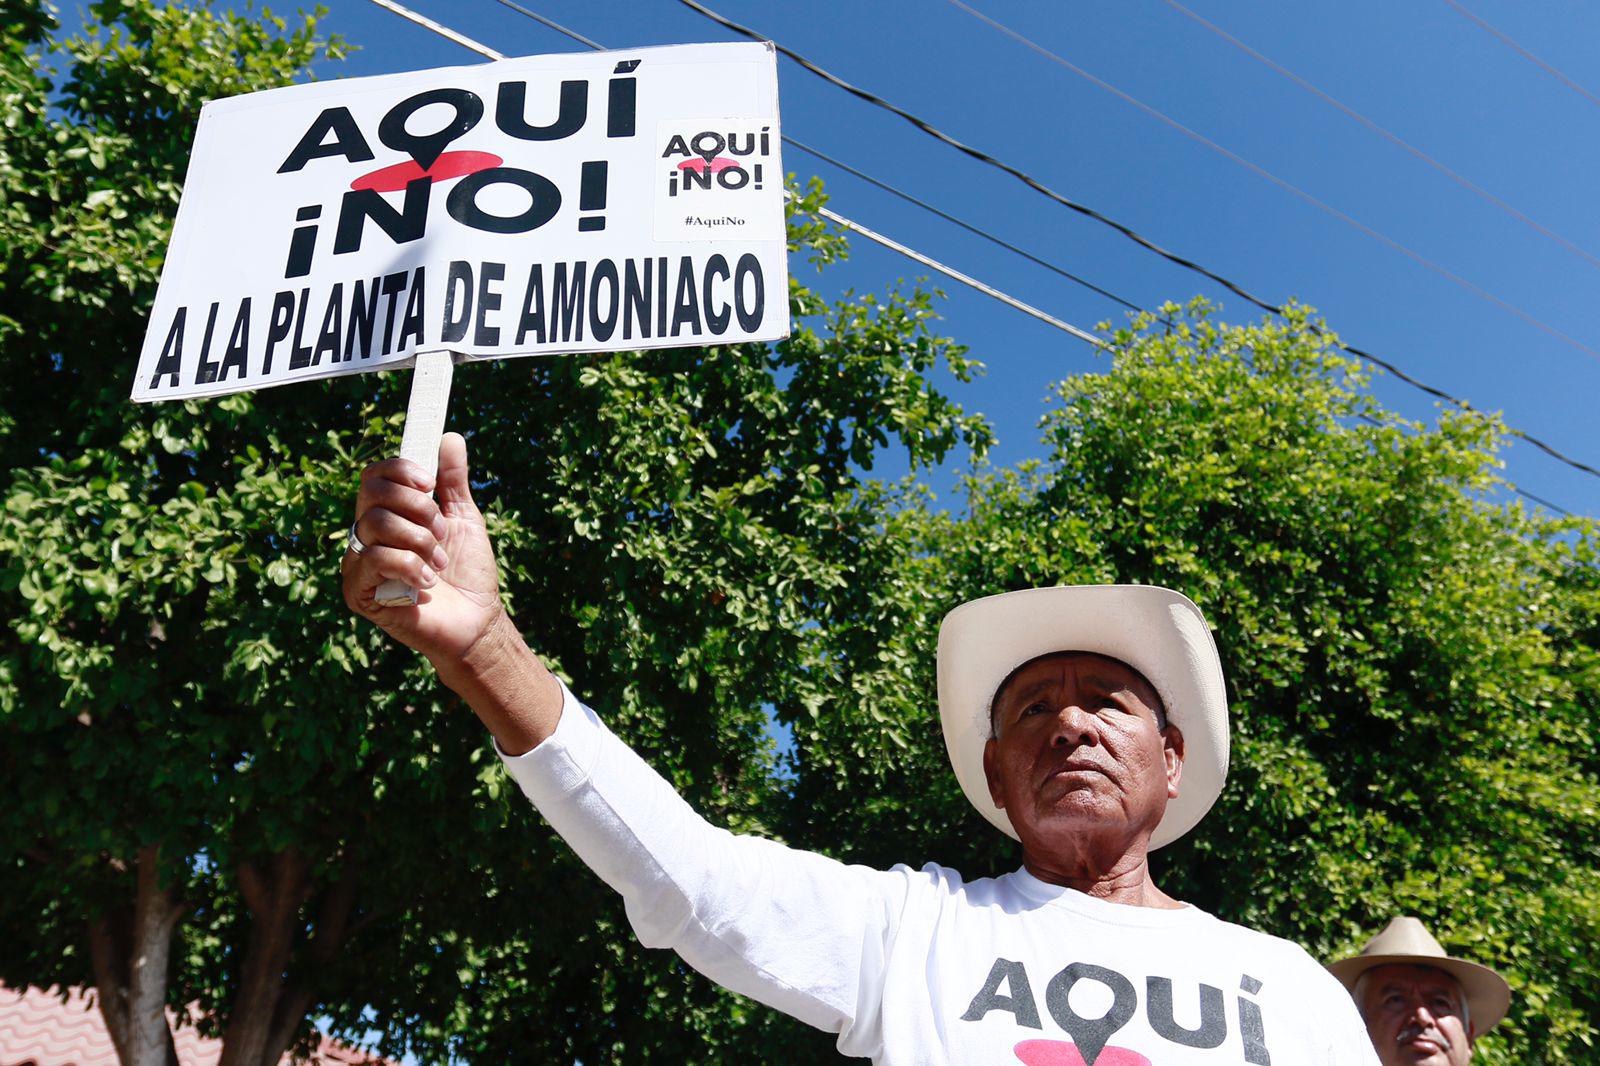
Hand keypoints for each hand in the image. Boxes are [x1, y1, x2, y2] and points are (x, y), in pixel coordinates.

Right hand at [342, 432, 503, 666]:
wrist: (476, 622)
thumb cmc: (468, 574)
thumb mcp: (463, 519)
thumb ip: (453, 481)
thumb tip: (450, 437)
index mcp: (389, 515)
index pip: (375, 476)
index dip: (400, 471)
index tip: (430, 483)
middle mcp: (367, 535)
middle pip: (372, 494)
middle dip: (417, 507)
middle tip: (442, 532)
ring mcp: (359, 563)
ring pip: (375, 523)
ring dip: (419, 539)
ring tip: (438, 563)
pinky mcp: (357, 591)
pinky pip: (373, 559)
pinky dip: (408, 566)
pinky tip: (426, 584)